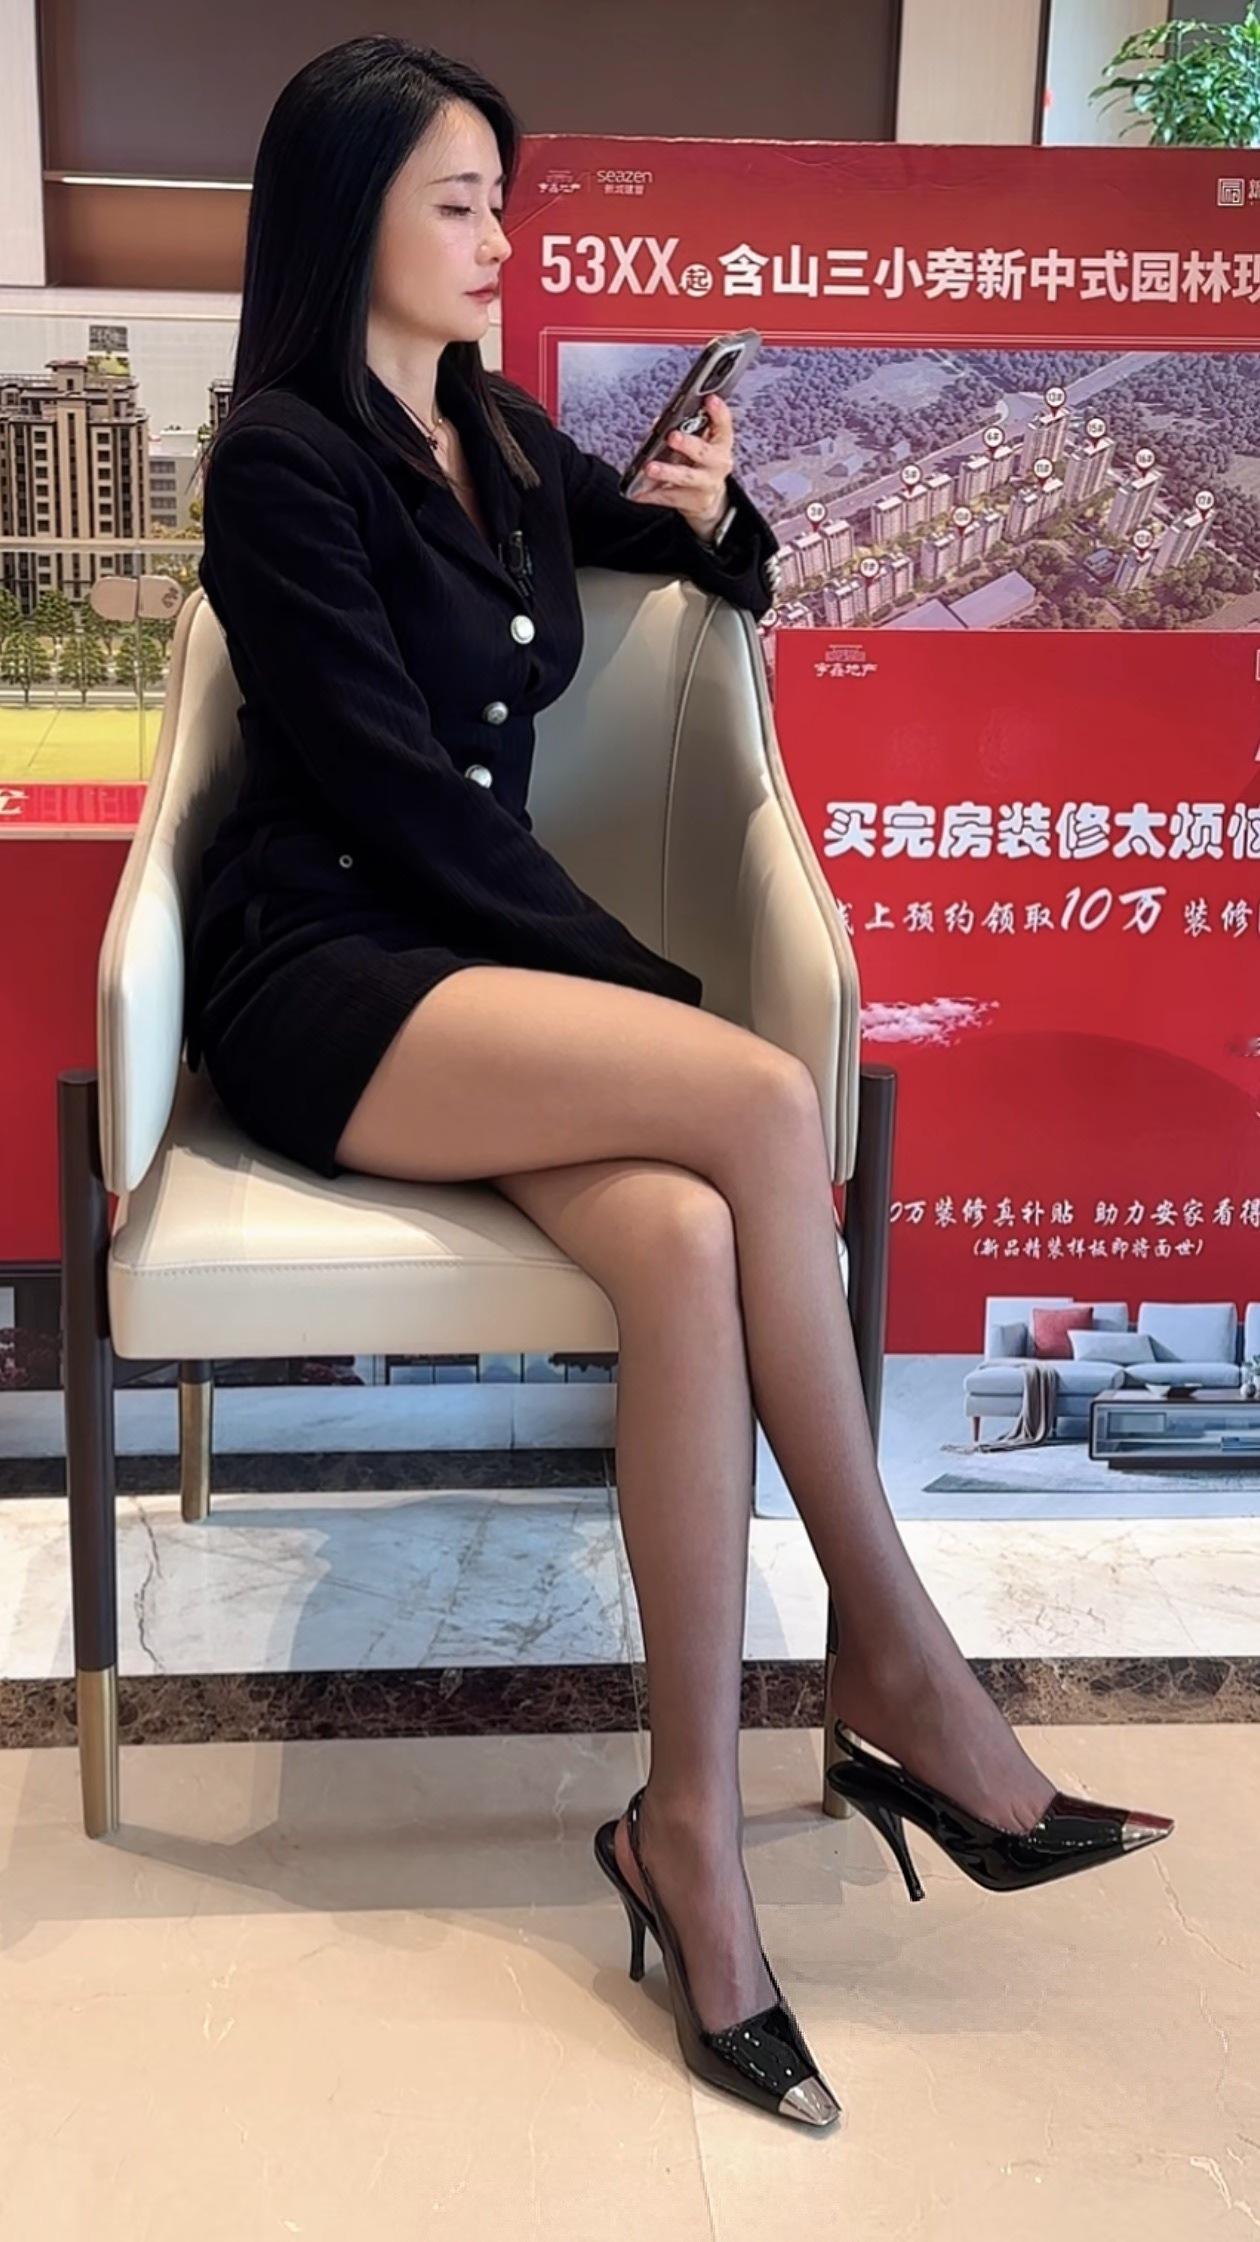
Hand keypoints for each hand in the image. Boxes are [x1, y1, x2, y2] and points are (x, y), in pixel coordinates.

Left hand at [632, 392, 733, 537]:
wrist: (708, 498)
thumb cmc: (699, 462)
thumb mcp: (700, 442)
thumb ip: (685, 429)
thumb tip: (659, 422)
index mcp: (721, 443)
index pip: (724, 425)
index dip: (718, 412)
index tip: (710, 399)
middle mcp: (719, 464)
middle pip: (704, 453)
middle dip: (688, 444)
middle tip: (672, 436)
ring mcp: (708, 485)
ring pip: (686, 477)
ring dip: (667, 472)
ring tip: (650, 467)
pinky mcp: (694, 502)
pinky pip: (670, 497)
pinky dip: (652, 495)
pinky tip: (637, 492)